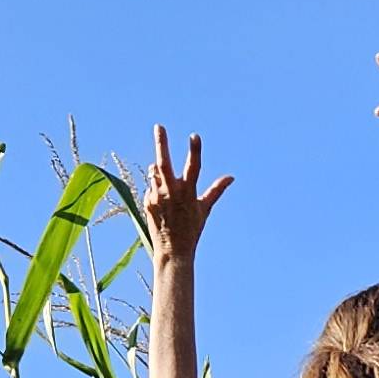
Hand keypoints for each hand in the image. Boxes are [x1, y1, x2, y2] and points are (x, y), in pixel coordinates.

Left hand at [137, 125, 231, 265]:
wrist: (173, 251)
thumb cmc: (192, 229)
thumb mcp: (205, 208)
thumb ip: (216, 190)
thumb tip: (231, 177)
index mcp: (188, 192)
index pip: (193, 166)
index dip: (194, 150)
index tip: (194, 135)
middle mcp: (171, 192)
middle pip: (164, 162)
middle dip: (162, 143)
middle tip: (159, 126)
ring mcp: (157, 197)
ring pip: (155, 172)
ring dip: (158, 168)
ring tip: (163, 171)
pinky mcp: (147, 202)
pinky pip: (151, 186)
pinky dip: (156, 187)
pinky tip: (161, 199)